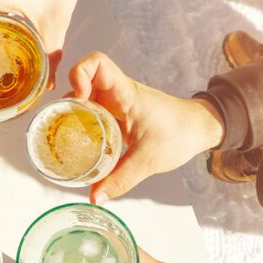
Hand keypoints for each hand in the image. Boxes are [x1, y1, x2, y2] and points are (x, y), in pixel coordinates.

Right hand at [68, 52, 225, 203]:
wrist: (199, 129)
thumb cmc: (180, 134)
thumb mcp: (148, 160)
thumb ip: (120, 180)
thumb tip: (95, 198)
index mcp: (126, 93)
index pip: (97, 63)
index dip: (80, 74)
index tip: (78, 98)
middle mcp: (118, 93)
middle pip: (83, 80)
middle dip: (69, 97)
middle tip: (63, 123)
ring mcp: (116, 103)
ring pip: (86, 97)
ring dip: (74, 110)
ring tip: (66, 134)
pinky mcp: (118, 114)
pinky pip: (94, 112)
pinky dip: (84, 122)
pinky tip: (81, 142)